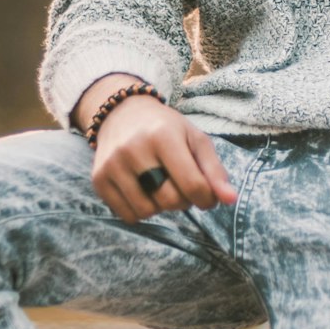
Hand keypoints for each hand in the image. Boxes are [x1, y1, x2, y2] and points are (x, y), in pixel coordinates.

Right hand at [91, 97, 238, 222]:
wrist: (122, 113)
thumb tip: (231, 199)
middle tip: (181, 186)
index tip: (207, 196)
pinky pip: (127, 215)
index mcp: (163, 135)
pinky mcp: (98, 179)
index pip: (192, 184)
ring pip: (148, 211)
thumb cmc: (166, 128)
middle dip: (184, 201)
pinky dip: (141, 210)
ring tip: (161, 186)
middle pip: (170, 201)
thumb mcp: (194, 139)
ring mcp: (112, 165)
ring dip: (161, 206)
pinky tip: (143, 190)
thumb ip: (215, 170)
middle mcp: (134, 149)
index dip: (207, 198)